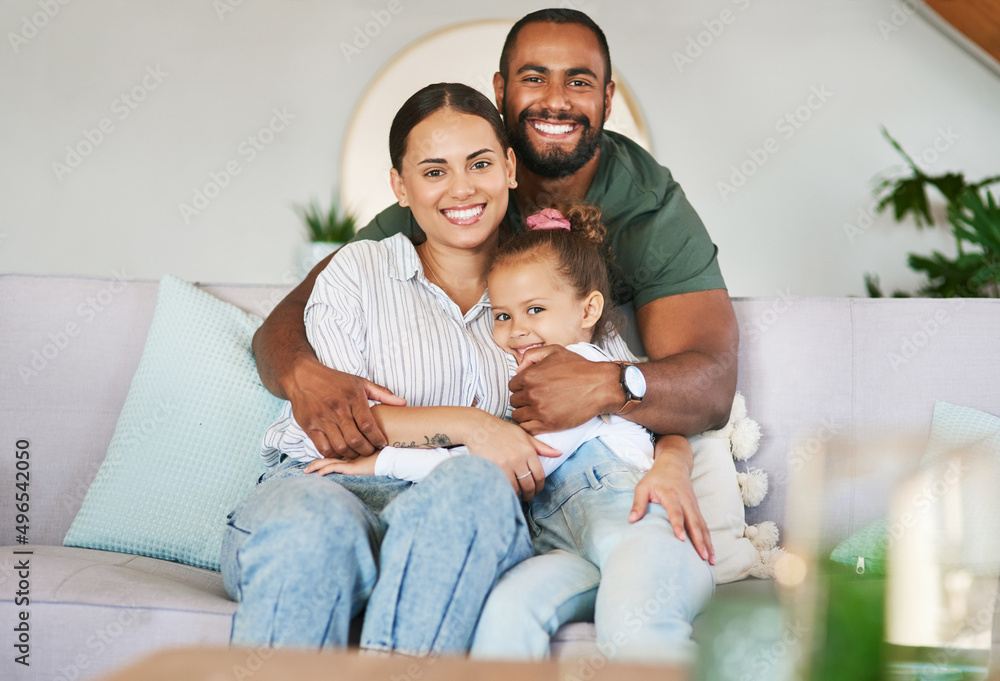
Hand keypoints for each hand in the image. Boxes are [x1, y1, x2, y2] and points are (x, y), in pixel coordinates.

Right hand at [283, 356, 405, 458]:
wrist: (302, 377)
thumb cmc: (335, 380)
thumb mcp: (360, 382)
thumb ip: (382, 394)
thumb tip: (403, 403)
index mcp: (352, 398)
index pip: (368, 425)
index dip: (378, 439)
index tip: (383, 443)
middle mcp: (337, 409)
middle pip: (355, 440)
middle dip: (367, 450)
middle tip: (372, 451)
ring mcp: (322, 419)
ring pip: (340, 447)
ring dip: (352, 454)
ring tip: (357, 453)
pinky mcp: (310, 427)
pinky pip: (323, 448)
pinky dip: (334, 454)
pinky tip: (341, 452)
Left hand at [305, 453, 377, 476]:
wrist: (391, 461)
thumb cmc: (382, 461)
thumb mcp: (366, 462)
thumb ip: (357, 462)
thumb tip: (348, 469)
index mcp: (350, 455)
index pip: (332, 456)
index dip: (322, 459)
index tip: (312, 465)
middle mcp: (348, 456)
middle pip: (327, 458)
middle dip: (315, 463)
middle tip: (305, 469)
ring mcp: (349, 461)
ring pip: (328, 462)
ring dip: (315, 467)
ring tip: (306, 471)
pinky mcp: (352, 467)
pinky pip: (335, 468)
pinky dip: (325, 471)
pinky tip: (318, 475)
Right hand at [464, 414, 560, 500]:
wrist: (479, 427)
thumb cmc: (502, 431)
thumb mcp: (524, 435)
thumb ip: (541, 447)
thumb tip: (559, 453)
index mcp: (528, 450)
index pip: (539, 475)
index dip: (539, 486)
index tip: (536, 489)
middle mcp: (518, 458)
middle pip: (529, 484)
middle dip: (530, 494)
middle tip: (527, 496)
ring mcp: (505, 464)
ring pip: (516, 488)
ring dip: (518, 495)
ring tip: (517, 495)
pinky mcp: (493, 468)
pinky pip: (503, 486)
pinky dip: (506, 491)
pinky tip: (506, 491)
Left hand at [509, 345, 618, 433]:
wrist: (600, 386)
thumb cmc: (578, 368)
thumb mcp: (554, 351)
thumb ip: (531, 355)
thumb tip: (518, 370)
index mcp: (530, 376)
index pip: (512, 386)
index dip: (521, 387)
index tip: (530, 388)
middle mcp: (532, 393)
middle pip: (514, 401)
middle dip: (522, 400)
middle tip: (535, 399)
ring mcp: (540, 410)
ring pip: (518, 416)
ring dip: (525, 413)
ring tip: (537, 409)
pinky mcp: (549, 424)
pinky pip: (527, 429)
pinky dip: (529, 425)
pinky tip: (538, 420)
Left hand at [630, 441, 714, 564]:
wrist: (674, 464)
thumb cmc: (656, 477)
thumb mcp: (643, 486)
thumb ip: (638, 503)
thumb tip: (631, 520)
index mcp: (671, 494)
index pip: (675, 511)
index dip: (678, 525)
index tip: (681, 539)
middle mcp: (685, 501)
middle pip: (694, 522)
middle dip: (699, 540)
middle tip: (702, 556)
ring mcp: (693, 506)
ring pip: (702, 526)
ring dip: (707, 543)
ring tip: (710, 560)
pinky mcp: (696, 510)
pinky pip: (704, 526)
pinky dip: (708, 539)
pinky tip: (710, 553)